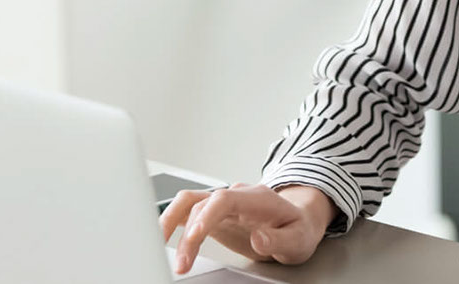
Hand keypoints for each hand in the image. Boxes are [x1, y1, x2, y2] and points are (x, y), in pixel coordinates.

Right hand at [159, 182, 337, 274]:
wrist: (297, 220)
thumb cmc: (297, 229)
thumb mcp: (298, 239)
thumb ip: (279, 238)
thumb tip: (259, 237)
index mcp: (257, 198)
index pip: (225, 198)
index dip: (206, 215)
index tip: (195, 236)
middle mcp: (236, 195)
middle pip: (202, 204)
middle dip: (187, 234)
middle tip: (181, 263)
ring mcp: (223, 203)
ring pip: (188, 202)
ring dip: (171, 224)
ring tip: (160, 249)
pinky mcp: (213, 213)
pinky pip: (186, 210)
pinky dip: (170, 222)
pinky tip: (160, 237)